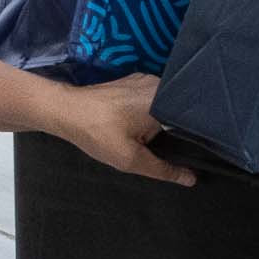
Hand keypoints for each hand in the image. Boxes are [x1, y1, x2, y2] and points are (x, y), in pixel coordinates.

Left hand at [45, 73, 194, 185]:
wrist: (66, 111)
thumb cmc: (98, 134)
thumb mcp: (132, 159)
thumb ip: (164, 170)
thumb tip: (191, 179)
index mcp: (162, 100)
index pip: (189, 121)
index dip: (193, 140)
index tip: (191, 156)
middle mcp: (158, 84)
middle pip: (178, 111)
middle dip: (176, 131)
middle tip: (169, 150)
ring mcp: (145, 79)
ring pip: (165, 105)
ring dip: (162, 121)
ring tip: (153, 138)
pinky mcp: (133, 81)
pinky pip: (152, 98)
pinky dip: (150, 112)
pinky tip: (139, 125)